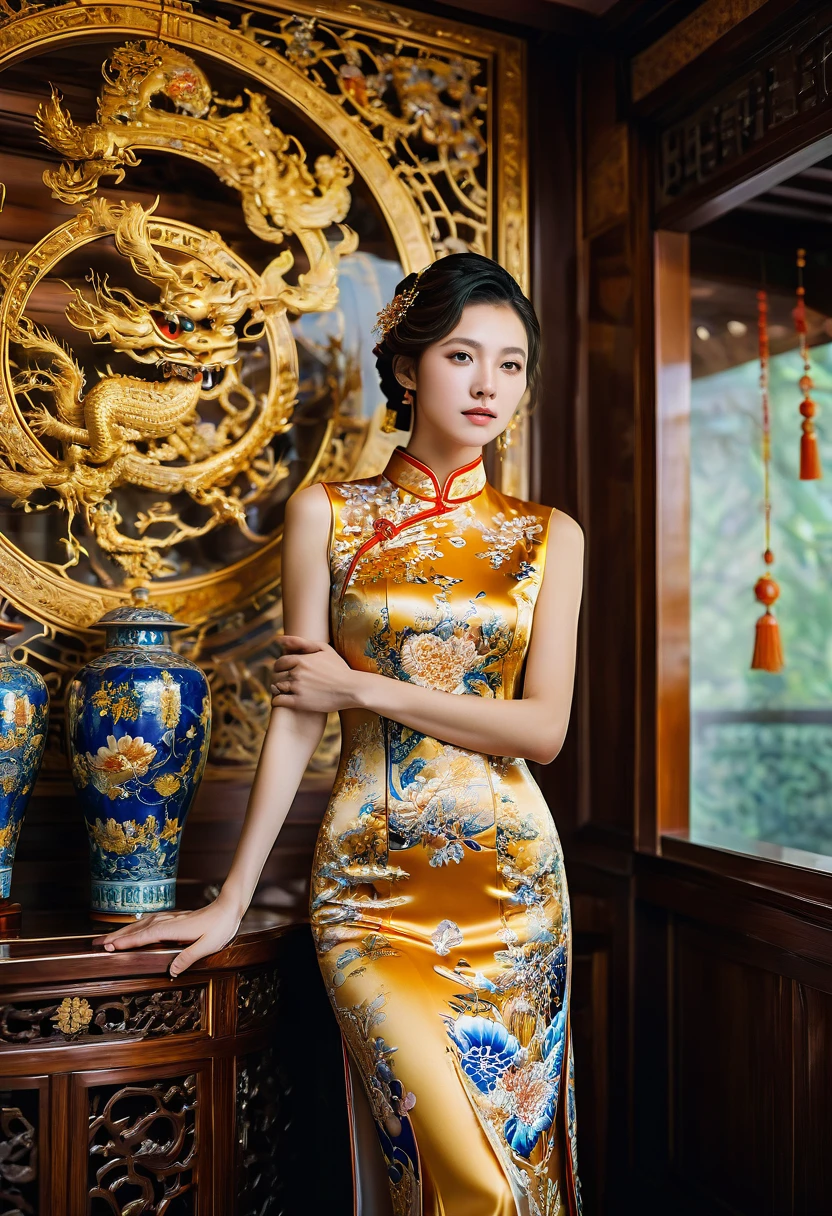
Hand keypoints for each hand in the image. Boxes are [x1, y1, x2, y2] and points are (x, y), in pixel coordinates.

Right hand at [91, 898, 242, 976]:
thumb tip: (171, 971)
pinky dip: (135, 926)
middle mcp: (167, 922)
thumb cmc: (220, 927)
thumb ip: (188, 957)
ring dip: (122, 931)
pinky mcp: (173, 919)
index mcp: (173, 929)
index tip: (107, 947)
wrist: (228, 908)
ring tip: (106, 938)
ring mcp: (169, 919)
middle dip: (115, 937)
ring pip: (140, 924)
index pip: (143, 937)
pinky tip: (132, 928)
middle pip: (136, 929)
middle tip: (95, 943)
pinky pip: (148, 922)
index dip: (125, 942)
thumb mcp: (208, 946)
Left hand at [271, 635, 359, 712]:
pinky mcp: (299, 703)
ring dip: (277, 689)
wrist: (351, 689)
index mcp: (300, 660)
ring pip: (275, 687)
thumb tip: (280, 639)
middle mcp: (296, 673)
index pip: (279, 663)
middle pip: (276, 675)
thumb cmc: (339, 668)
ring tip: (285, 691)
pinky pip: (278, 700)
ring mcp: (297, 688)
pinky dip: (277, 701)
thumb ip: (301, 642)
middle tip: (285, 682)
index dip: (280, 667)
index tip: (285, 671)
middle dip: (278, 678)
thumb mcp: (324, 649)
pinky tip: (283, 701)